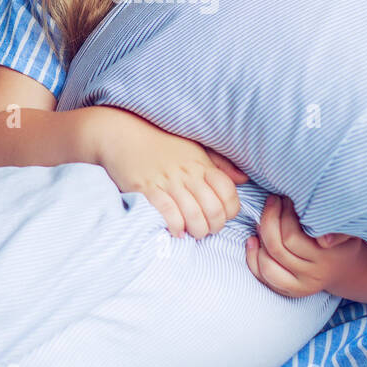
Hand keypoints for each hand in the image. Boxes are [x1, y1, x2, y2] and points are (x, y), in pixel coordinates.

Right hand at [90, 105, 247, 239]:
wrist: (124, 134)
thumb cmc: (161, 142)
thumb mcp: (195, 147)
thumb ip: (220, 165)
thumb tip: (243, 179)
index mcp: (202, 164)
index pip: (229, 194)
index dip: (230, 211)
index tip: (222, 216)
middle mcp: (188, 174)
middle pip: (214, 210)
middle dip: (214, 227)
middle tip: (207, 229)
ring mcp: (168, 182)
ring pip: (194, 217)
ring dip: (196, 231)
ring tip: (192, 232)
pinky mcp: (148, 189)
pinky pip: (169, 214)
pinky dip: (176, 227)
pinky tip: (175, 230)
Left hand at [245, 194, 361, 297]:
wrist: (347, 268)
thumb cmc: (343, 241)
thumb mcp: (348, 231)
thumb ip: (339, 231)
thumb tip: (324, 239)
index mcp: (326, 259)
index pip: (292, 237)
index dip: (283, 214)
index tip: (285, 199)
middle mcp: (312, 275)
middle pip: (277, 249)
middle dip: (269, 220)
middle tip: (272, 202)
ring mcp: (299, 286)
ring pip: (267, 265)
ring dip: (260, 239)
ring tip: (263, 220)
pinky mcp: (288, 291)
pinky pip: (263, 277)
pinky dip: (252, 257)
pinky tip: (253, 239)